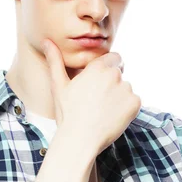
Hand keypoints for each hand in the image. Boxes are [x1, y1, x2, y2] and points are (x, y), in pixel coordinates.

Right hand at [42, 38, 140, 155]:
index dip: (108, 69)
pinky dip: (127, 109)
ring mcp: (126, 89)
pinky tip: (112, 117)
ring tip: (103, 112)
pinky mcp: (135, 103)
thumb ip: (55, 61)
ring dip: (119, 97)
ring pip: (126, 89)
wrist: (79, 140)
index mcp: (97, 67)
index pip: (114, 57)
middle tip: (99, 101)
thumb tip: (46, 41)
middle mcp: (113, 74)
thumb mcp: (59, 85)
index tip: (100, 83)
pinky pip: (134, 102)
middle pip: (120, 73)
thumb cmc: (67, 114)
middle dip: (113, 83)